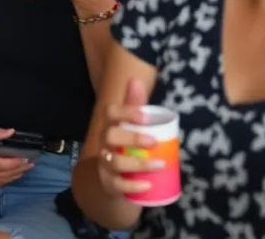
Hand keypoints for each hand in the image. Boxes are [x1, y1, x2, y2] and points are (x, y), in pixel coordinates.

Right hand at [0, 125, 32, 188]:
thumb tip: (12, 132)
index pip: (1, 164)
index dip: (15, 163)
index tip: (27, 159)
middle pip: (0, 175)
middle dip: (17, 171)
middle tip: (29, 166)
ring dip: (11, 178)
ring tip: (22, 172)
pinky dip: (1, 182)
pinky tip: (9, 177)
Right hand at [97, 78, 160, 197]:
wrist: (112, 180)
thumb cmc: (126, 147)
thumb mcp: (132, 126)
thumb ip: (136, 105)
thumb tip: (136, 78)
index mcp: (111, 126)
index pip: (110, 113)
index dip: (125, 112)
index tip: (145, 116)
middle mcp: (104, 144)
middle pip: (109, 136)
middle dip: (131, 137)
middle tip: (154, 141)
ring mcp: (105, 165)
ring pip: (114, 162)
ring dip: (137, 163)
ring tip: (160, 164)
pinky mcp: (110, 184)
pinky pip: (118, 186)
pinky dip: (133, 186)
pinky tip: (148, 185)